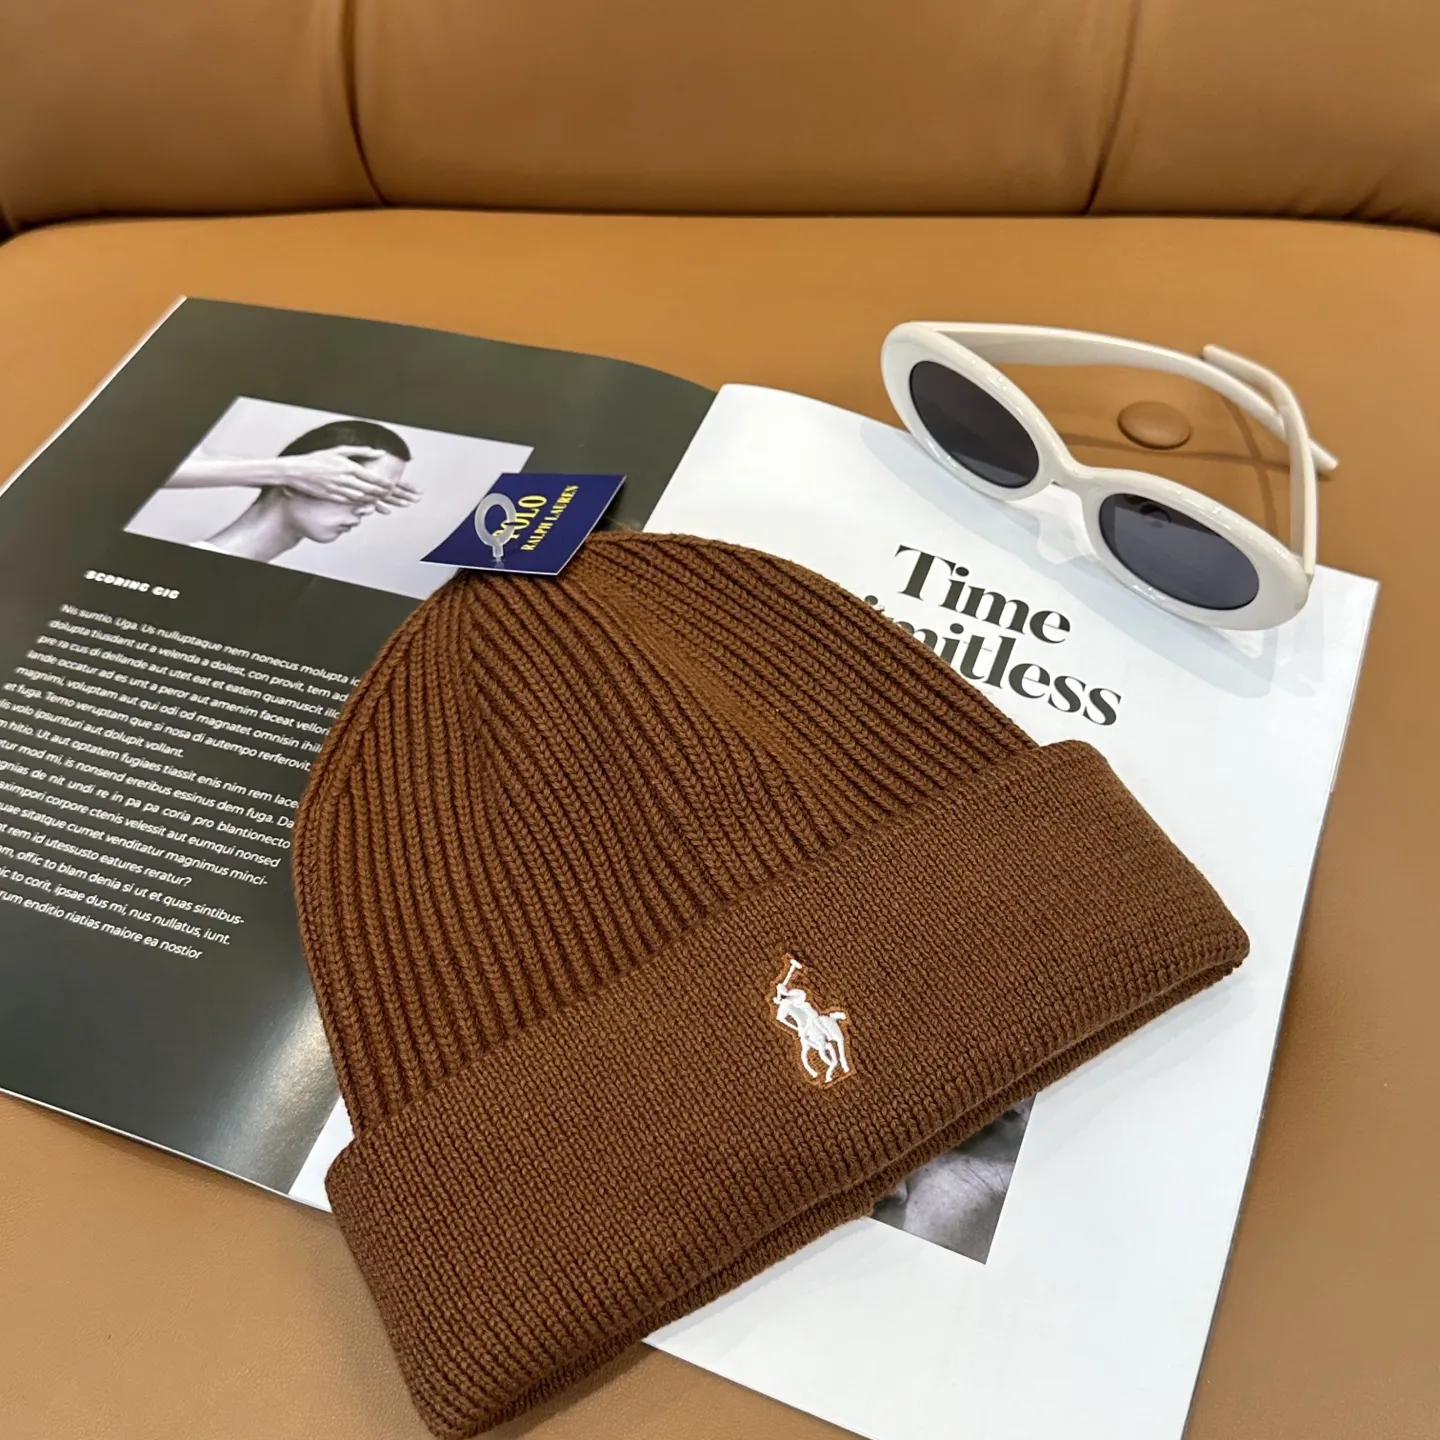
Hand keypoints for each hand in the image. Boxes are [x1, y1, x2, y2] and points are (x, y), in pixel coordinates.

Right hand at [270, 447, 402, 505]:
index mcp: (349, 467)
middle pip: (369, 490)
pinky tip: (365, 503)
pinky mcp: (332, 497)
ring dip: (372, 499)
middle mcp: (345, 480)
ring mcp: (339, 490)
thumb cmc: (318, 458)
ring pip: (361, 497)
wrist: (296, 471)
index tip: (391, 485)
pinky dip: (360, 503)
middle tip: (389, 494)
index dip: (384, 483)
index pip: (372, 478)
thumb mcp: (339, 450)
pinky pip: (350, 502)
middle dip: (381, 493)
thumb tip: (380, 452)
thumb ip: (362, 451)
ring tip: (380, 499)